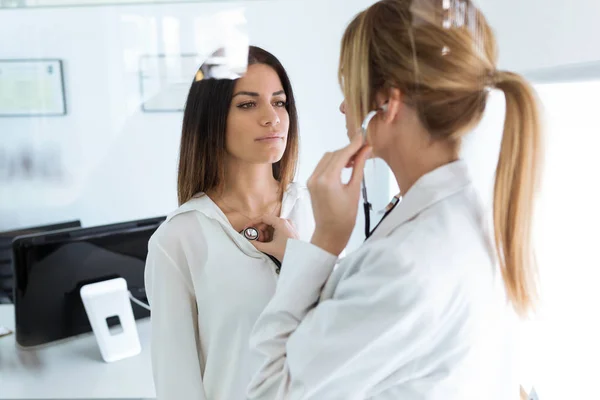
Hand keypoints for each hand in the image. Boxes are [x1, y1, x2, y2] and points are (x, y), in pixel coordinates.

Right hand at [247, 215, 298, 261]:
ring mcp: (289, 225)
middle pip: (267, 222)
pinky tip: (269, 243)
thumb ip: (256, 244)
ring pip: (272, 226)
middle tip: (257, 240)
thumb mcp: (270, 248)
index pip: (263, 218)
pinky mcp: (290, 230)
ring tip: (264, 243)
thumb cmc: (287, 252)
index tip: (246, 228)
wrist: (300, 259)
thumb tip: (248, 241)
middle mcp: (285, 222)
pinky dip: (271, 235)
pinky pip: (277, 229)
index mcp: (281, 223)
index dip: (253, 222)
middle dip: (260, 231)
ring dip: (265, 234)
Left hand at [308, 134, 371, 255]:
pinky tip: (345, 165)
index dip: (353, 144)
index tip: (363, 136)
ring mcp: (311, 179)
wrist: (330, 233)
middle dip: (348, 149)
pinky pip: (322, 165)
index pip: (342, 154)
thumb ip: (359, 167)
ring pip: (327, 158)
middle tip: (364, 148)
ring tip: (356, 158)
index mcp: (328, 180)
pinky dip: (333, 162)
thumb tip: (366, 149)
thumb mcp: (355, 190)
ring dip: (340, 155)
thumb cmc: (345, 217)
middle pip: (334, 154)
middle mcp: (316, 177)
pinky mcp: (311, 182)